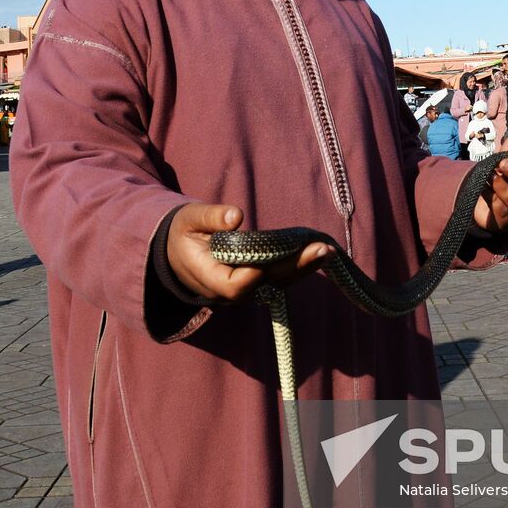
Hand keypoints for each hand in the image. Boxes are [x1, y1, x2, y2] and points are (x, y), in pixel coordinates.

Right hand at [167, 203, 330, 303]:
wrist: (180, 253)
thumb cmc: (184, 232)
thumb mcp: (189, 219)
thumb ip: (210, 217)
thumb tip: (236, 216)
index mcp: (208, 277)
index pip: (234, 286)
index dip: (251, 276)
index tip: (268, 259)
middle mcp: (228, 290)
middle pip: (265, 285)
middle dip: (293, 267)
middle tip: (320, 249)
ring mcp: (244, 290)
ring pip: (277, 284)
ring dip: (303, 267)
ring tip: (327, 251)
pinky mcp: (255, 284)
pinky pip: (279, 279)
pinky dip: (299, 266)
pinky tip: (319, 254)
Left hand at [471, 153, 507, 233]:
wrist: (479, 205)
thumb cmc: (497, 182)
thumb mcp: (499, 165)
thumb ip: (507, 153)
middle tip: (504, 163)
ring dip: (503, 187)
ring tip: (491, 176)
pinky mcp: (506, 222)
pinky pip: (501, 211)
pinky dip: (492, 199)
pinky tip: (483, 189)